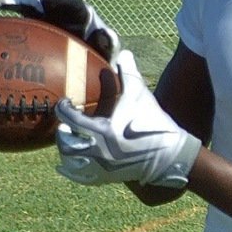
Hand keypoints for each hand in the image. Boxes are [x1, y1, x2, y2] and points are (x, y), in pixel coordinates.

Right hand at [0, 0, 118, 59]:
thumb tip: (105, 33)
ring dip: (17, 4)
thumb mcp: (109, 51)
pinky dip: (10, 25)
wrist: (88, 69)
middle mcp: (62, 12)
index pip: (72, 2)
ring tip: (1, 3)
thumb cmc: (101, 56)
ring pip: (31, 8)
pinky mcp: (35, 32)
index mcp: (81, 13)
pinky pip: (22, 26)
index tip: (49, 0)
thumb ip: (109, 43)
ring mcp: (46, 21)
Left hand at [55, 51, 200, 188]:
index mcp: (103, 130)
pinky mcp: (107, 177)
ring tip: (67, 142)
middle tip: (64, 126)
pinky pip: (82, 178)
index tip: (64, 103)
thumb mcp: (140, 95)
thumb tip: (124, 53)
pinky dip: (71, 171)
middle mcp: (99, 151)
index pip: (71, 119)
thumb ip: (129, 73)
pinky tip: (64, 166)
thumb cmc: (152, 121)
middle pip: (66, 144)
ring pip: (71, 163)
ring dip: (65, 153)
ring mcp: (102, 167)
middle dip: (62, 134)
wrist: (169, 154)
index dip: (63, 109)